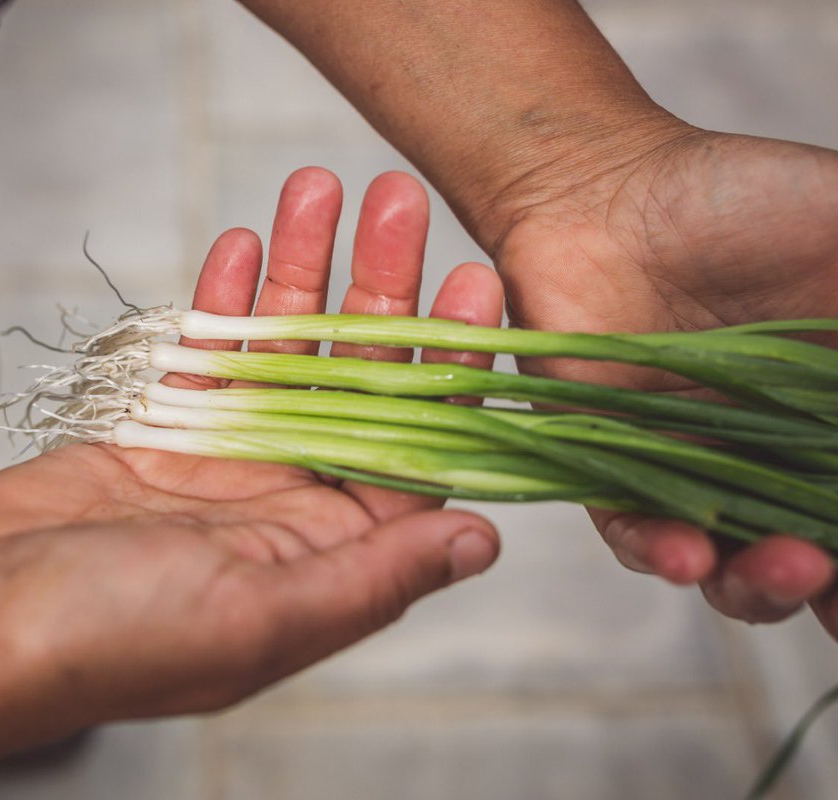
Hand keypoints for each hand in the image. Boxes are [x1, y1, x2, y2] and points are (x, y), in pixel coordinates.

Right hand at [0, 168, 502, 752]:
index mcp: (326, 556)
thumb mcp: (258, 617)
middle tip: (397, 204)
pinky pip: (205, 352)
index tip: (472, 285)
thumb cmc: (107, 643)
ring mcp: (219, 462)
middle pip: (353, 382)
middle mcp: (284, 505)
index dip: (449, 369)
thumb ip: (374, 577)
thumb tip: (481, 539)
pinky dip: (225, 297)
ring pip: (279, 351)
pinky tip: (245, 242)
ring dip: (301, 271)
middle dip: (378, 292)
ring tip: (318, 190)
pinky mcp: (155, 431)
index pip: (416, 449)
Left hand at [493, 125, 837, 635]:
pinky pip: (633, 532)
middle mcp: (775, 459)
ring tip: (795, 567)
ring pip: (734, 566)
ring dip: (768, 585)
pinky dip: (662, 552)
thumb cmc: (738, 199)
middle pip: (824, 559)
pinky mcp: (612, 467)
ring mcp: (696, 468)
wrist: (605, 189)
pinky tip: (688, 554)